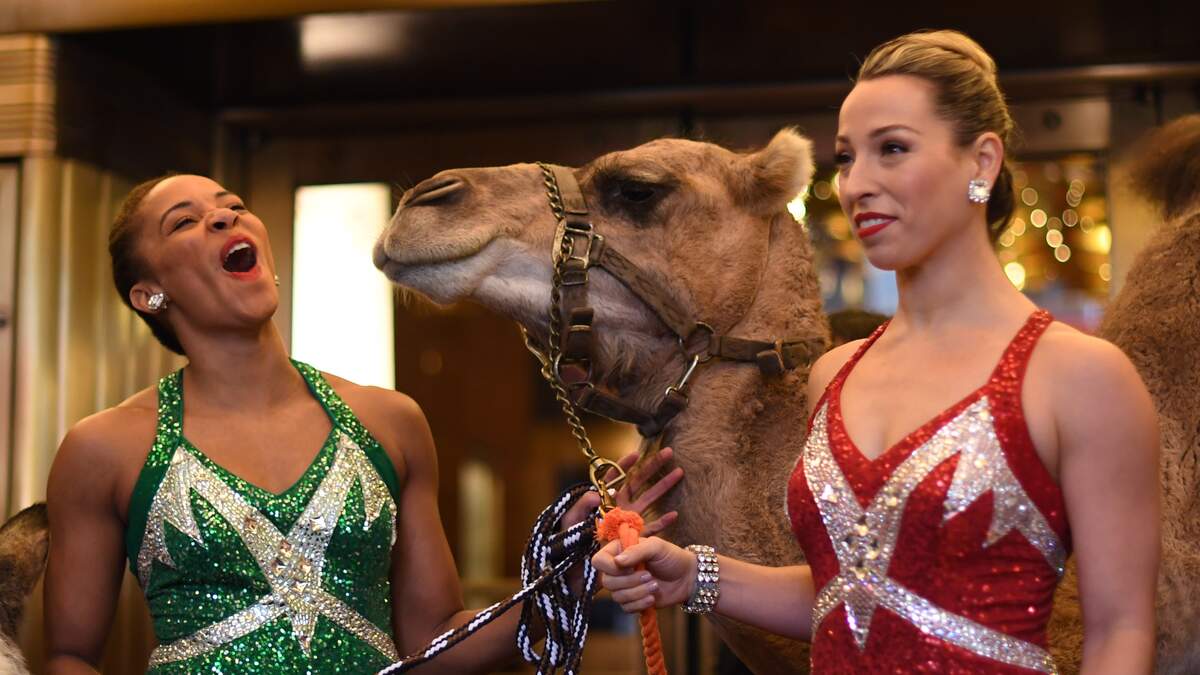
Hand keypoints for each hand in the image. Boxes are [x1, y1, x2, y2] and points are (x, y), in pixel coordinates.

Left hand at [560, 446, 683, 535]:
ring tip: (679, 472)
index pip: (614, 479)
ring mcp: (627, 523)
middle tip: (669, 453)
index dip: (624, 465)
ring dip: (663, 486)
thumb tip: (595, 494)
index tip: (636, 454)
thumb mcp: (571, 525)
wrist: (572, 576)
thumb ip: (580, 508)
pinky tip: (675, 514)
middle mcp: (617, 509)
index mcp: (602, 503)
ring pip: (649, 500)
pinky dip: (663, 522)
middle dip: (652, 467)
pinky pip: (652, 529)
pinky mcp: (634, 540)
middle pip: (637, 482)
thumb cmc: (567, 546)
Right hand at [592, 536, 695, 611]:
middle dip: (629, 581)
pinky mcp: (632, 601)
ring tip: (655, 586)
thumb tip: (618, 561)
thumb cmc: (671, 557)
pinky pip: (626, 608)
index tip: (629, 567)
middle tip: (649, 576)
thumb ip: (636, 551)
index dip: (610, 567)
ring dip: (637, 593)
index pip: (599, 561)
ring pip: (616, 596)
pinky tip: (652, 598)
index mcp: (619, 551)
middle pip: (607, 581)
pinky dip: (639, 604)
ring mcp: (625, 586)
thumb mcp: (656, 547)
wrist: (687, 577)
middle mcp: (618, 569)